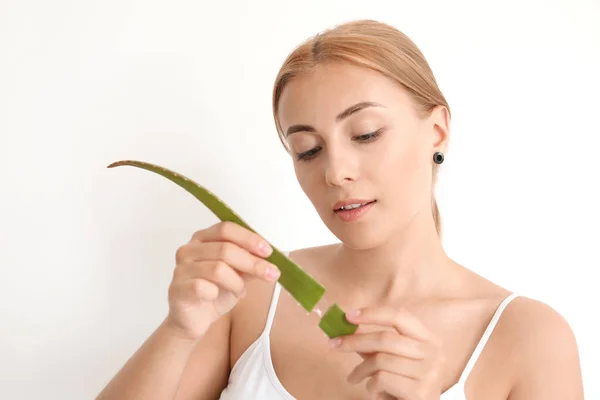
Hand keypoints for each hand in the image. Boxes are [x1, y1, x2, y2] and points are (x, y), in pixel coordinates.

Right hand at [164, 221, 280, 339]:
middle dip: (252, 262)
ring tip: (240, 291)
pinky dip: (217, 292)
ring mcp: (181, 269)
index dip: (249, 239)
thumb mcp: (237, 276)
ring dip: (236, 282)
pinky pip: (203, 287)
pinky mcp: (177, 289)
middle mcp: (189, 250)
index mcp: (202, 239)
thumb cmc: (213, 293)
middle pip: (225, 249)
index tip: (268, 251)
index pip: (226, 229)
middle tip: (271, 273)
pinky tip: (217, 297)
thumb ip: (248, 265)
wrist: (192, 320)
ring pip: (218, 268)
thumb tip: (268, 258)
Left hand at [328, 307, 445, 399]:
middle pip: (385, 338)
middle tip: (334, 345)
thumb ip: (377, 346)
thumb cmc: (408, 386)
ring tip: (354, 378)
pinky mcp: (420, 393)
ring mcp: (429, 373)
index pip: (400, 316)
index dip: (373, 314)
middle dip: (354, 341)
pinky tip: (374, 392)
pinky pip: (382, 380)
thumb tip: (350, 328)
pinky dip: (371, 386)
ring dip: (360, 370)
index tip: (349, 316)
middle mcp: (433, 353)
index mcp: (429, 339)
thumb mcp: (395, 362)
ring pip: (380, 360)